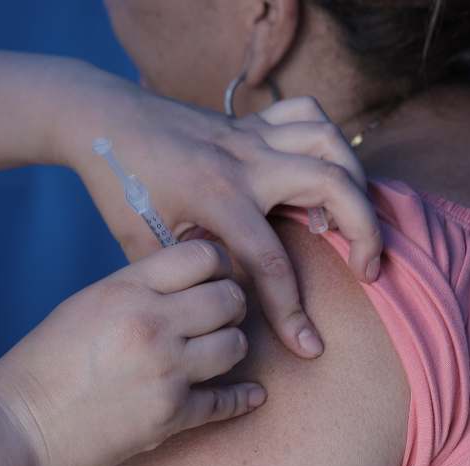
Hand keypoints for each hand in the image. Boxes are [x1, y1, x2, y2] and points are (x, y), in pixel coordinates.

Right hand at [0, 241, 263, 465]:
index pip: (202, 256)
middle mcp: (152, 324)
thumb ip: (137, 290)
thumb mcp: (85, 305)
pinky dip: (241, 399)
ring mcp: (166, 371)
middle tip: (220, 316)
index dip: (217, 264)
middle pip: (229, 297)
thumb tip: (187, 282)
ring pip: (235, 345)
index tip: (213, 277)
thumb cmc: (43, 365)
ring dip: (230, 348)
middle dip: (230, 305)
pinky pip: (226, 401)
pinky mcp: (172, 416)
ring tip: (216, 352)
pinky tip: (248, 395)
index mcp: (126, 289)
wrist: (21, 428)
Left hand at [56, 74, 380, 359]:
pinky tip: (323, 173)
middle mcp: (245, 160)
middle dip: (364, 231)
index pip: (270, 262)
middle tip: (367, 271)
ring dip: (354, 181)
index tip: (308, 347)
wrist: (102, 120)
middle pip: (332, 185)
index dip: (292, 312)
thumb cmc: (118, 183)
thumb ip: (182, 279)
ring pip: (330, 142)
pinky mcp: (250, 123)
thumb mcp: (140, 243)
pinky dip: (327, 140)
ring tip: (347, 223)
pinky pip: (306, 115)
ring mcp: (252, 135)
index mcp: (218, 196)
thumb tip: (216, 318)